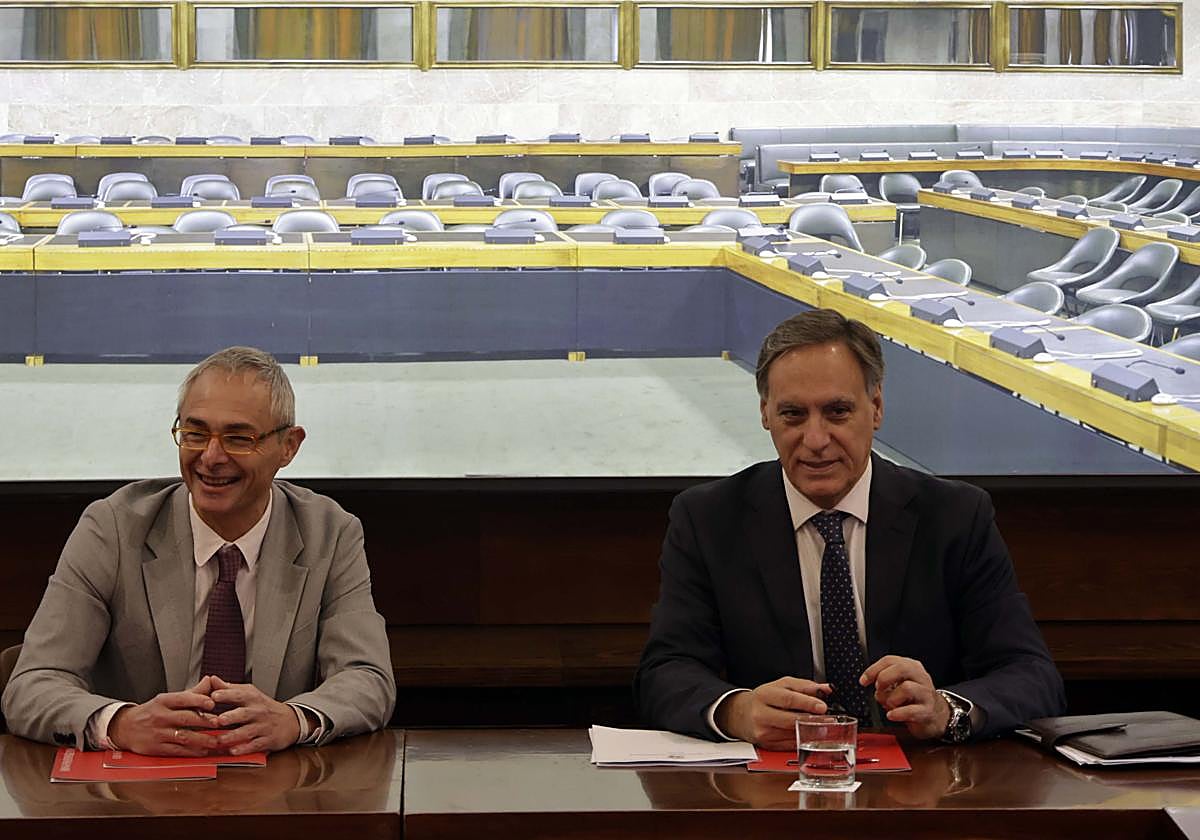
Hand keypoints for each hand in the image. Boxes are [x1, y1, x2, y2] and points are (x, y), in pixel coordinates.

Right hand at [108, 676, 220, 755]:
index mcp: (163, 701)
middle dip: (205, 721)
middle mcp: (160, 716)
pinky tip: (203, 750)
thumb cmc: (151, 712)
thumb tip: (211, 681)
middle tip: (221, 723)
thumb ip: (192, 692)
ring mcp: (157, 733)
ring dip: (202, 740)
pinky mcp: (156, 748)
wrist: (124, 727)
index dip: (198, 700)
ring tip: (216, 741)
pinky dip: (191, 751)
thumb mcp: (168, 698)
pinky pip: (176, 750)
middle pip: (186, 718)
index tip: (213, 703)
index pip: (183, 699)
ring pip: (183, 736)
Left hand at [209, 676, 300, 753]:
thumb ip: (230, 688)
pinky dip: (244, 749)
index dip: (227, 694)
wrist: (290, 720)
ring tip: (220, 739)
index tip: (214, 695)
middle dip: (231, 717)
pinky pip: (255, 745)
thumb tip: (212, 679)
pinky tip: (234, 751)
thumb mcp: (250, 693)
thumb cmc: (264, 707)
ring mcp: (263, 726)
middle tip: (219, 720)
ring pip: (248, 731)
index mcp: (253, 698)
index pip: (240, 694)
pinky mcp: (267, 740)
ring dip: (234, 736)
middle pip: (244, 713)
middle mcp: (258, 712)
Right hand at [714, 677, 831, 749]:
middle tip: (827, 719)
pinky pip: (790, 744)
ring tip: (819, 725)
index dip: (807, 703)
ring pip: (793, 734)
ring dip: (809, 731)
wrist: (740, 714)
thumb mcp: (781, 685)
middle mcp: (761, 714)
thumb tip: (826, 689)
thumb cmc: (763, 698)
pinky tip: (807, 733)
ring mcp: (763, 732)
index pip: (788, 699)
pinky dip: (802, 739)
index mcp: (764, 695)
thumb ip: (804, 686)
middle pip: (791, 720)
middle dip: (812, 720)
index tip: (822, 706)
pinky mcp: (767, 745)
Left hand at [859, 655, 949, 739]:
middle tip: (879, 690)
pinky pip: (911, 710)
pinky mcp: (928, 711)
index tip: (864, 681)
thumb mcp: (899, 684)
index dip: (873, 670)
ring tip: (890, 705)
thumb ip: (884, 680)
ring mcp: (925, 694)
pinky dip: (897, 713)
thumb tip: (869, 681)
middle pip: (901, 668)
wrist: (936, 716)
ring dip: (891, 699)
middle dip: (884, 679)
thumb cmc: (913, 699)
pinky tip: (892, 715)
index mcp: (911, 667)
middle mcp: (920, 677)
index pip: (890, 660)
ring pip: (907, 688)